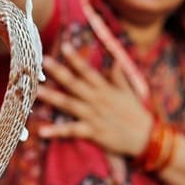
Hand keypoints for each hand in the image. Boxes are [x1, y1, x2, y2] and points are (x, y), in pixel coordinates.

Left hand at [36, 43, 152, 155]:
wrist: (147, 137)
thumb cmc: (136, 114)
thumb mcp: (129, 92)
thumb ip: (119, 76)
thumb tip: (114, 61)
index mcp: (105, 89)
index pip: (88, 71)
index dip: (76, 59)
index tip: (64, 46)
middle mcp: (97, 99)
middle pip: (75, 83)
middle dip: (59, 72)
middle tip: (44, 61)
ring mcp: (93, 115)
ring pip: (69, 104)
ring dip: (52, 98)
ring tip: (37, 91)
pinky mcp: (93, 132)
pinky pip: (72, 131)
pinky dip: (57, 131)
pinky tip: (42, 131)